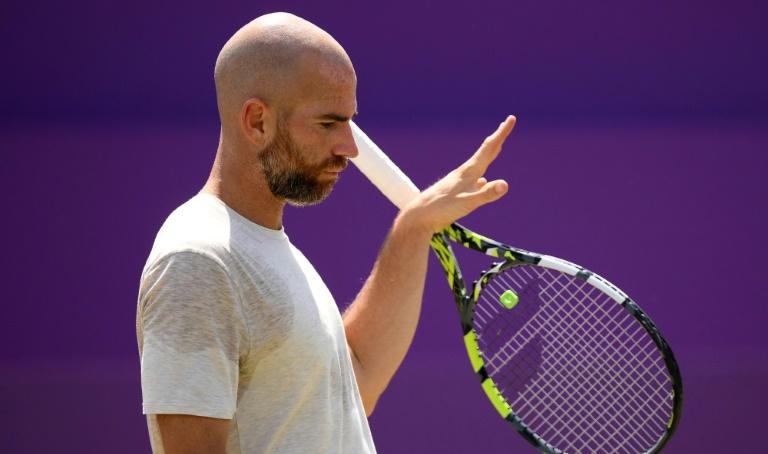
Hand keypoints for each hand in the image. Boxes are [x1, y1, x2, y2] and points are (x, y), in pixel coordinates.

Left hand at [400, 115, 515, 234]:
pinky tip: (482, 182)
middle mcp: (464, 173)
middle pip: (485, 152)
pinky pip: (473, 181)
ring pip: (479, 165)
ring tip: (495, 148)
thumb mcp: (466, 203)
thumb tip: (505, 184)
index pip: (489, 149)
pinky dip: (481, 177)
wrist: (418, 217)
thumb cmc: (440, 210)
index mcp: (468, 172)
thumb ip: (486, 195)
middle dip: (498, 138)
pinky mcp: (455, 193)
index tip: (511, 118)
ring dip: (489, 155)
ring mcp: (459, 182)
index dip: (502, 134)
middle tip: (507, 123)